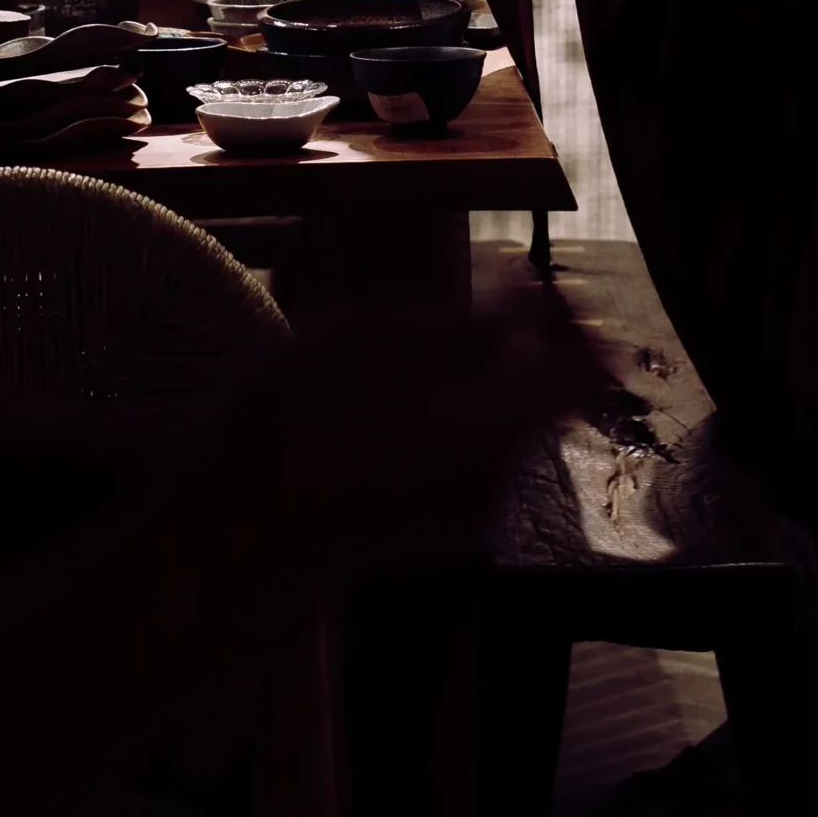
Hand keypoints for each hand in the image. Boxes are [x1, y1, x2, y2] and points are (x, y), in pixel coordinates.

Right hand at [231, 289, 608, 565]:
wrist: (233, 532)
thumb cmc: (294, 422)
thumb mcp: (371, 338)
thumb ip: (459, 327)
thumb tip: (519, 312)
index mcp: (491, 428)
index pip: (584, 376)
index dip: (574, 323)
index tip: (540, 284)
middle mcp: (496, 481)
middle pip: (538, 398)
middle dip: (518, 343)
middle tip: (482, 294)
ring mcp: (464, 515)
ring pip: (498, 426)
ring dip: (477, 379)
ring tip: (416, 343)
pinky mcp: (431, 531)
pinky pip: (464, 460)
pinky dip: (448, 420)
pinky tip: (390, 399)